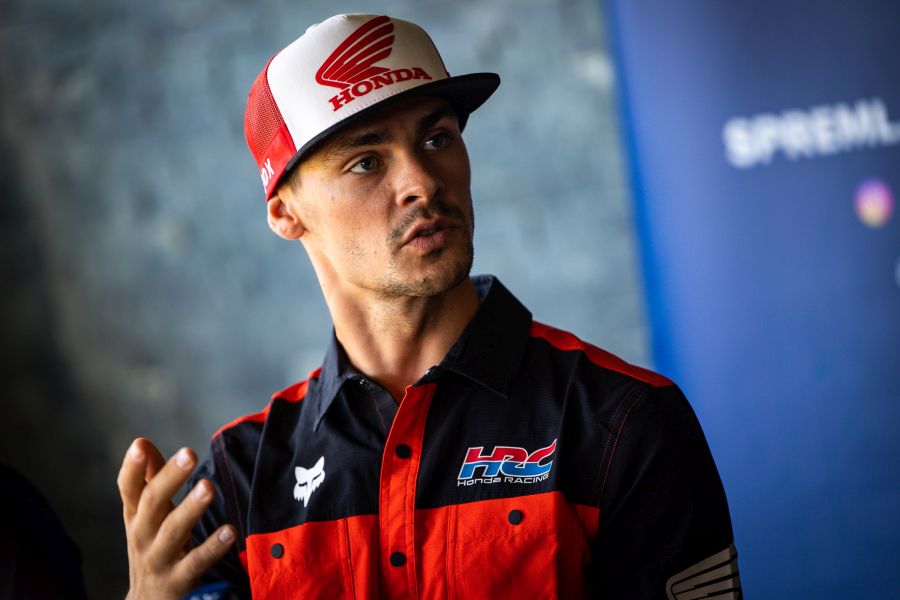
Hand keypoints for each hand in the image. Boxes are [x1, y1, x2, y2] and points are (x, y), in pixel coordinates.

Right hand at [117, 438, 235, 598]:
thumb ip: (149, 480)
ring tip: (208, 486)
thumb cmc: (153, 548)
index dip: (132, 468)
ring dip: (190, 508)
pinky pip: (195, 563)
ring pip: (172, 532)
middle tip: (189, 453)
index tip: (139, 445)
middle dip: (169, 478)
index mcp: (136, 517)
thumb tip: (141, 441)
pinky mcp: (178, 582)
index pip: (128, 490)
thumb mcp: (148, 517)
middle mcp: (142, 537)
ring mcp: (158, 560)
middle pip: (152, 504)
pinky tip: (230, 531)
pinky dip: (212, 547)